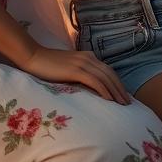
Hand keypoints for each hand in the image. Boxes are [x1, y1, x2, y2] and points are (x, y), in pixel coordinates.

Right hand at [18, 45, 132, 104]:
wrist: (33, 57)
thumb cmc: (48, 66)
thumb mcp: (68, 69)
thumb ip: (79, 74)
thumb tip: (88, 88)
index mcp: (88, 56)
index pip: (108, 71)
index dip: (117, 83)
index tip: (123, 95)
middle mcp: (88, 58)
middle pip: (111, 74)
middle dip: (121, 89)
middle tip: (128, 103)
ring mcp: (83, 63)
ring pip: (106, 78)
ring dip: (116, 92)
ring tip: (122, 104)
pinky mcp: (76, 70)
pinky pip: (95, 81)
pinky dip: (104, 90)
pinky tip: (109, 100)